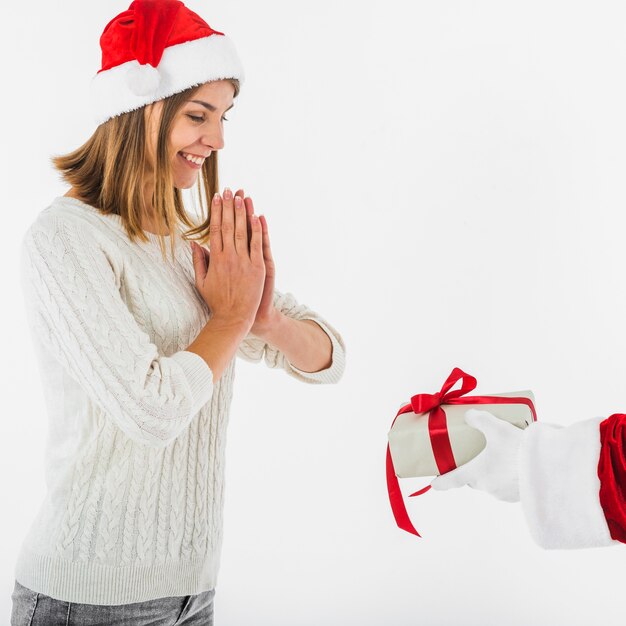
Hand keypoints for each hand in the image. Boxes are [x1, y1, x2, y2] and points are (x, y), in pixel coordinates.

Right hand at [193, 188, 277, 334]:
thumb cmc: (217, 301)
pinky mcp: (258, 268)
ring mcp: (244, 262)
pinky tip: (256, 216)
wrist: (234, 318)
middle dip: (229, 206)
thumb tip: (193, 243)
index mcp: (215, 259)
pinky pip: (257, 244)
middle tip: (229, 189)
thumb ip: (199, 261)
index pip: (215, 229)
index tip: (216, 197)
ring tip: (241, 196)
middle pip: (229, 225)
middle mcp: (229, 257)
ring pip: (243, 231)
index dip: (216, 211)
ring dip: (242, 212)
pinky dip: (257, 229)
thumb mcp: (202, 282)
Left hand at [430, 409, 523, 502]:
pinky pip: (508, 487)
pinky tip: (516, 466)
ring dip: (491, 473)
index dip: (442, 482)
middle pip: (473, 479)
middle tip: (473, 456)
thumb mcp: (496, 427)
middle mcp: (488, 487)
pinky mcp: (520, 496)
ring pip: (491, 483)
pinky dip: (508, 477)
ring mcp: (504, 494)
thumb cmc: (518, 449)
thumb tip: (469, 415)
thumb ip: (479, 419)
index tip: (433, 484)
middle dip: (471, 470)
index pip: (453, 480)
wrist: (550, 468)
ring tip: (500, 457)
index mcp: (477, 474)